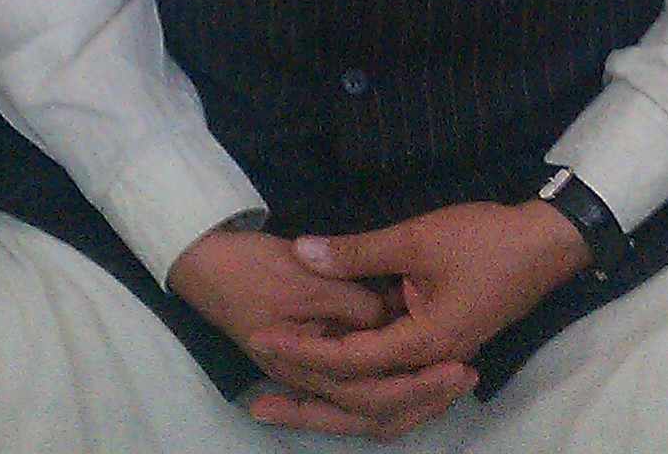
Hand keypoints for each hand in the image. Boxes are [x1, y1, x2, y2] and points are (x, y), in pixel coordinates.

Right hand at [167, 227, 455, 438]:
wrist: (202, 256)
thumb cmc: (251, 266)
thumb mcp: (309, 280)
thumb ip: (355, 303)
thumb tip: (396, 319)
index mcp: (306, 365)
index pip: (370, 391)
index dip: (417, 382)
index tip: (457, 366)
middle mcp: (307, 380)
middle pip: (372, 411)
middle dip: (421, 398)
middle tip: (464, 376)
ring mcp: (306, 372)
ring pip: (365, 406)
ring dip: (407, 397)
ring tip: (451, 380)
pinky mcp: (309, 356)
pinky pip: (355, 385)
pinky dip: (387, 381)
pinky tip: (417, 369)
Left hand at [240, 201, 588, 437]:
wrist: (547, 242)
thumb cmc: (486, 238)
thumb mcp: (418, 237)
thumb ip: (359, 251)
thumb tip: (303, 251)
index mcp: (426, 343)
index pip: (353, 361)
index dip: (304, 350)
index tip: (262, 337)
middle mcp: (432, 365)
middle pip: (363, 403)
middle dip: (309, 402)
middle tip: (258, 402)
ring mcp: (439, 362)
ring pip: (380, 405)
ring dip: (332, 405)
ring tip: (284, 404)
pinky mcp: (441, 352)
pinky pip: (395, 388)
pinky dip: (360, 389)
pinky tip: (330, 384)